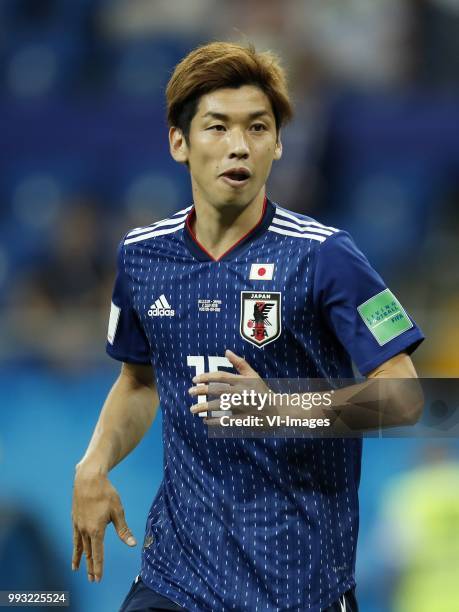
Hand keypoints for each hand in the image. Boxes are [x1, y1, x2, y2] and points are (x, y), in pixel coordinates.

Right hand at [71, 467, 135, 582]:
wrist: (88, 479)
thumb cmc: (106, 494)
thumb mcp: (118, 511)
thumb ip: (123, 530)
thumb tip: (132, 544)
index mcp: (96, 530)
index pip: (98, 554)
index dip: (98, 567)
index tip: (98, 578)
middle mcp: (85, 530)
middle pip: (88, 552)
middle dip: (90, 567)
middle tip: (91, 580)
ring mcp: (78, 524)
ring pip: (79, 546)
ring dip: (80, 558)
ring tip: (76, 569)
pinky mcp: (75, 518)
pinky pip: (75, 536)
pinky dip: (75, 545)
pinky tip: (76, 547)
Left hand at [188, 349, 269, 421]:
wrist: (277, 410)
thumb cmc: (261, 390)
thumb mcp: (253, 375)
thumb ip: (239, 363)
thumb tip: (227, 351)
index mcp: (242, 381)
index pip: (221, 377)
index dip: (206, 377)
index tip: (194, 379)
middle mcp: (241, 393)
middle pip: (218, 390)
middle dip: (202, 391)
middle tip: (190, 392)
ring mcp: (242, 406)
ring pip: (220, 406)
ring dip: (205, 407)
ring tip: (193, 409)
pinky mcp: (243, 419)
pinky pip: (226, 420)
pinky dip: (214, 421)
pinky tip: (205, 420)